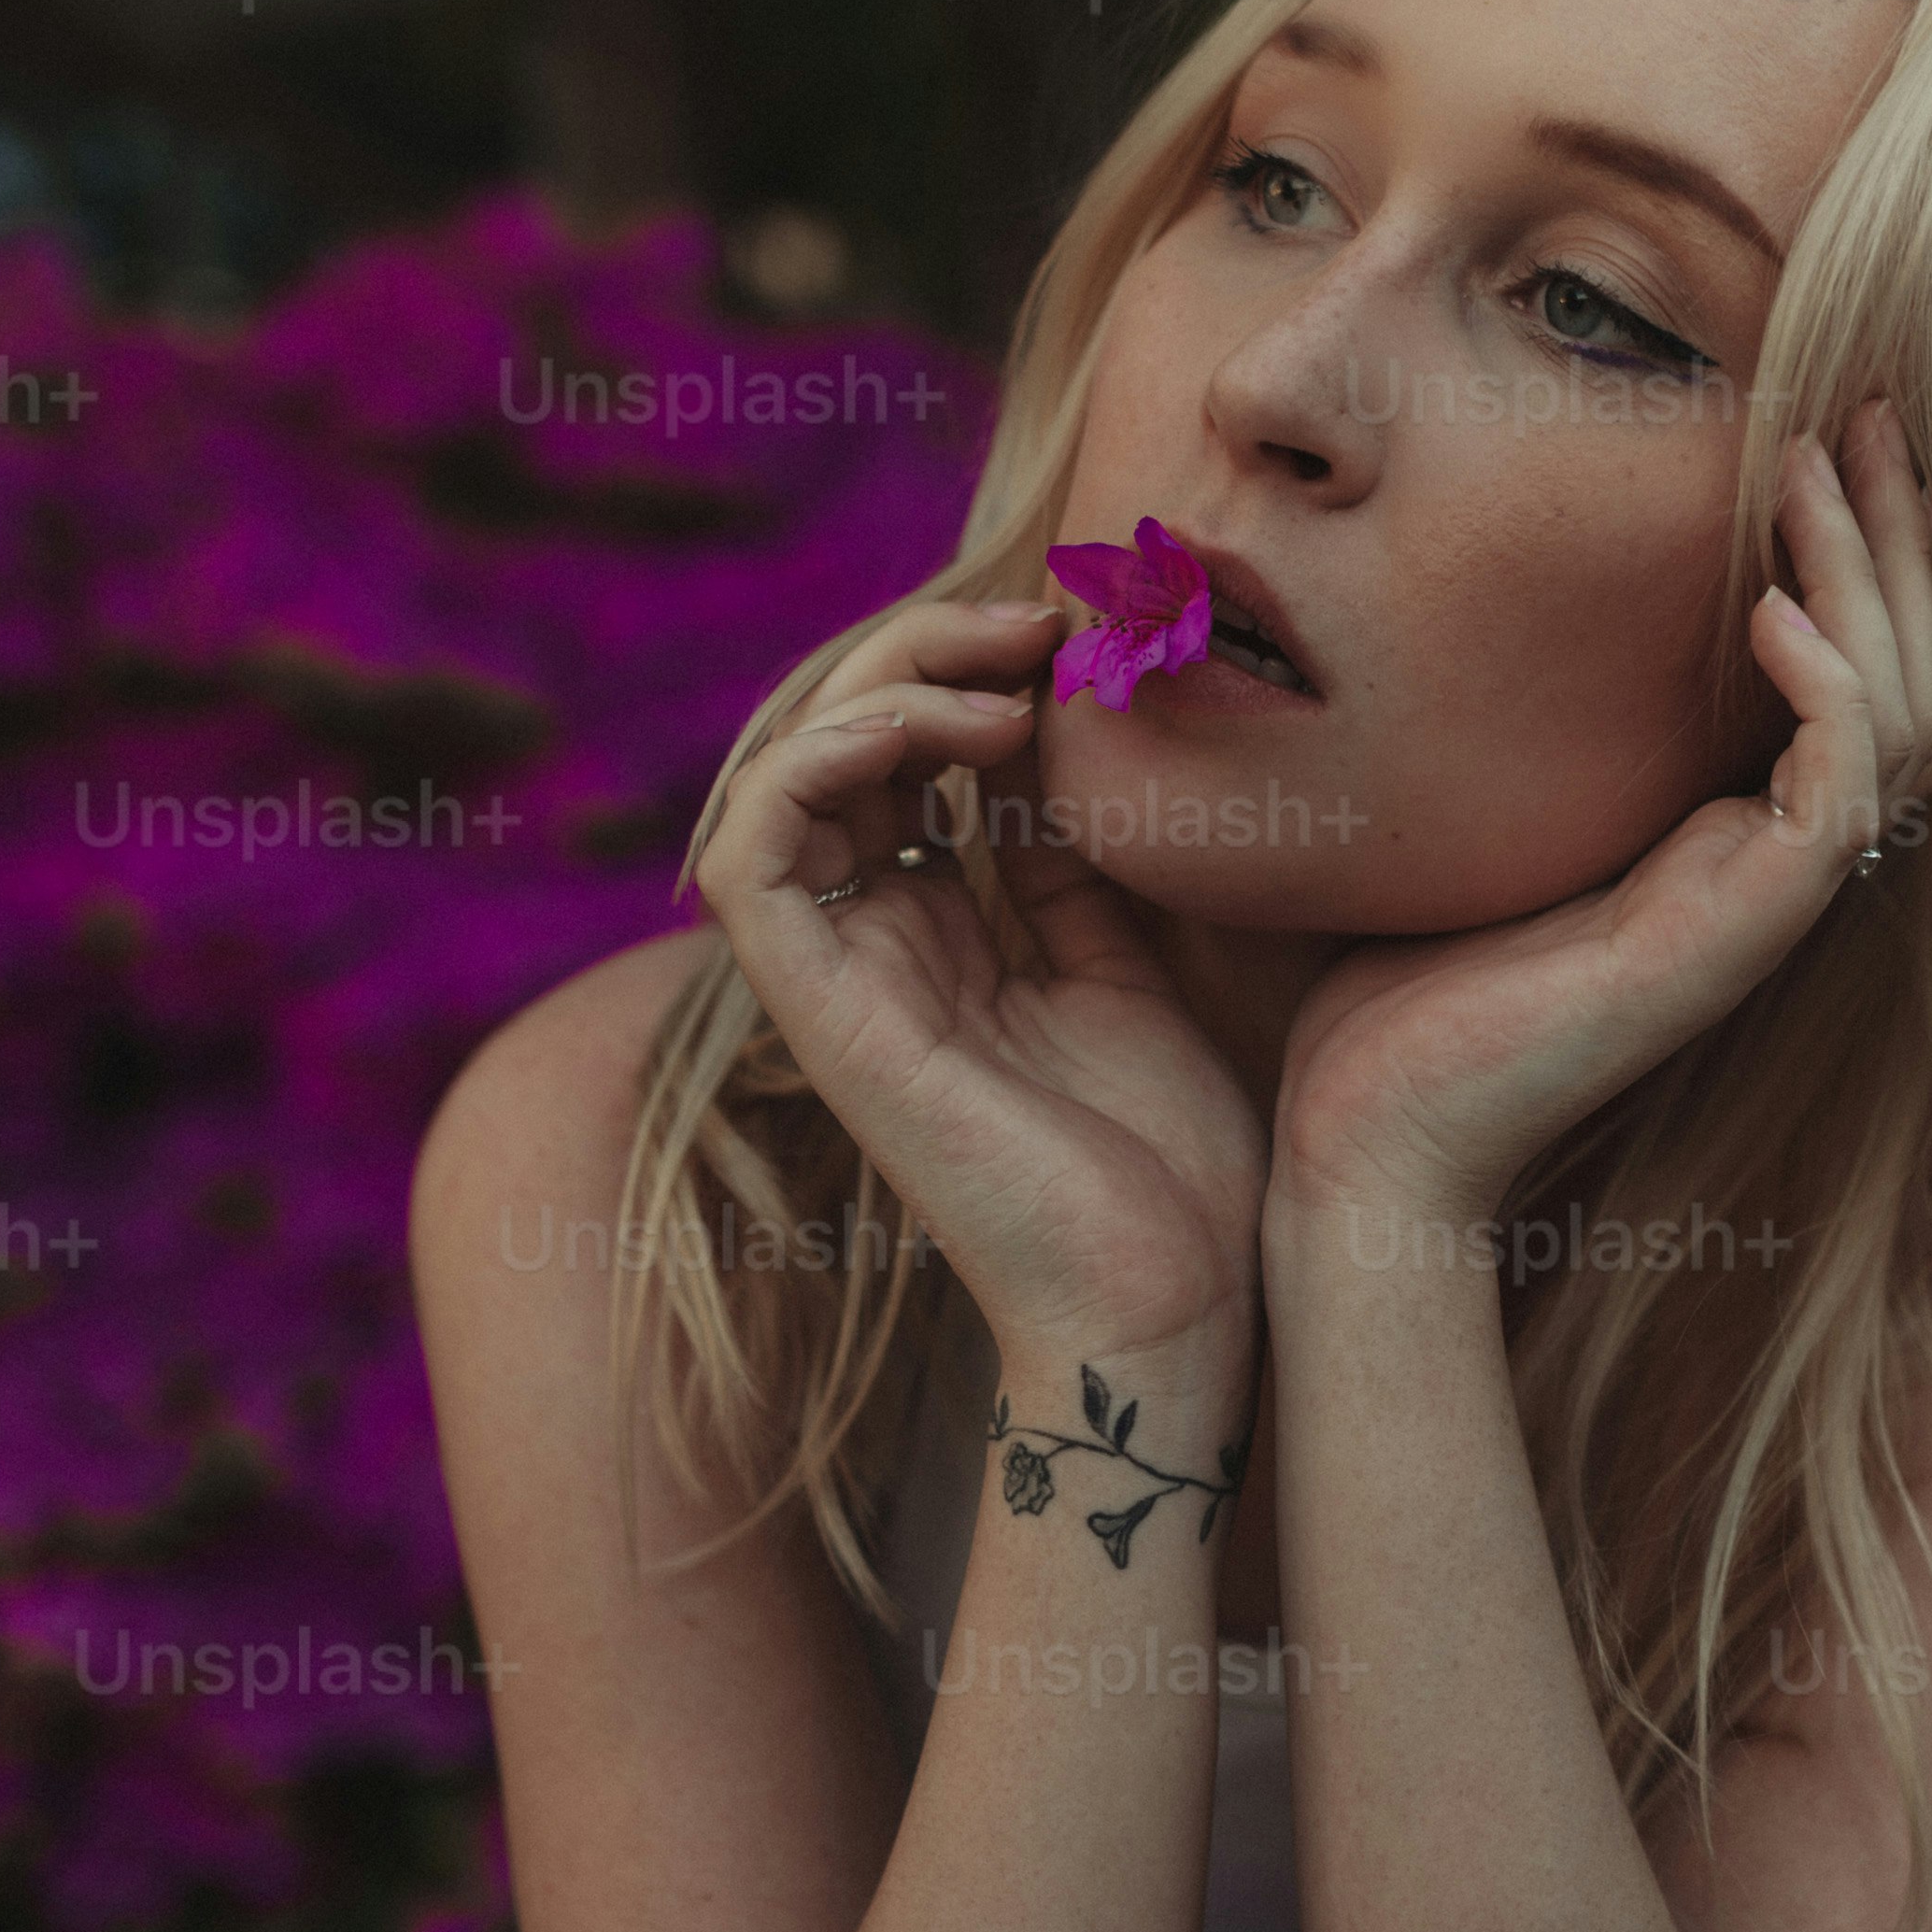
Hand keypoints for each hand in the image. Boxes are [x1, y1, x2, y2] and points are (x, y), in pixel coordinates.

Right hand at [694, 595, 1271, 1358]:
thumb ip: (1076, 867)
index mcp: (945, 944)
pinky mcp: (826, 1020)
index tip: (1080, 639)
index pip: (905, 760)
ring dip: (879, 690)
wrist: (1178, 1306)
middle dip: (927, 652)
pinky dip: (818, 763)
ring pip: (785, 775)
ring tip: (1000, 678)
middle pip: (841, 747)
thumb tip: (1067, 740)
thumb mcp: (1135, 972)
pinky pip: (752, 857)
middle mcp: (878, 954)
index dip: (971, 672)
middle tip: (1041, 625)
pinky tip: (932, 734)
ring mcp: (843, 986)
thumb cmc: (1178, 1171)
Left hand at [1268, 404, 1931, 1237]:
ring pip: (1902, 717)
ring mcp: (1768, 904)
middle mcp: (1773, 866)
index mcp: (1726, 833)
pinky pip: (1843, 794)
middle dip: (1896, 535)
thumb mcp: (1475, 808)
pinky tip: (1771, 612)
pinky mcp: (1741, 935)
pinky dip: (1828, 691)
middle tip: (1874, 409)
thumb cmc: (1394, 988)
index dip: (1860, 551)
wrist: (1367, 1137)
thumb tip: (1471, 588)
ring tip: (1811, 470)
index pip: (1856, 670)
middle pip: (1911, 673)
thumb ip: (1524, 715)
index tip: (1822, 428)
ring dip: (1868, 581)